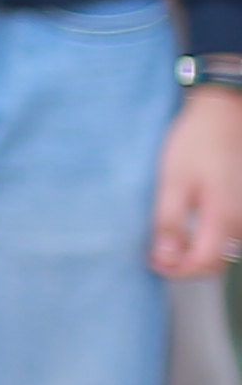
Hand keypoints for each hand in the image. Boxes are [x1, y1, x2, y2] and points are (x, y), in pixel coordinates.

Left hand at [159, 87, 241, 284]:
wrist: (225, 113)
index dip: (177, 271)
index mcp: (224, 218)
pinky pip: (231, 235)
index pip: (204, 264)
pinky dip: (210, 241)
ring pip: (226, 250)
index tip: (153, 262)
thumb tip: (165, 257)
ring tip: (170, 243)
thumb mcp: (173, 181)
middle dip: (187, 266)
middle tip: (158, 255)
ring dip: (199, 254)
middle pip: (218, 263)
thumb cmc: (196, 143)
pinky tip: (191, 229)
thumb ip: (170, 221)